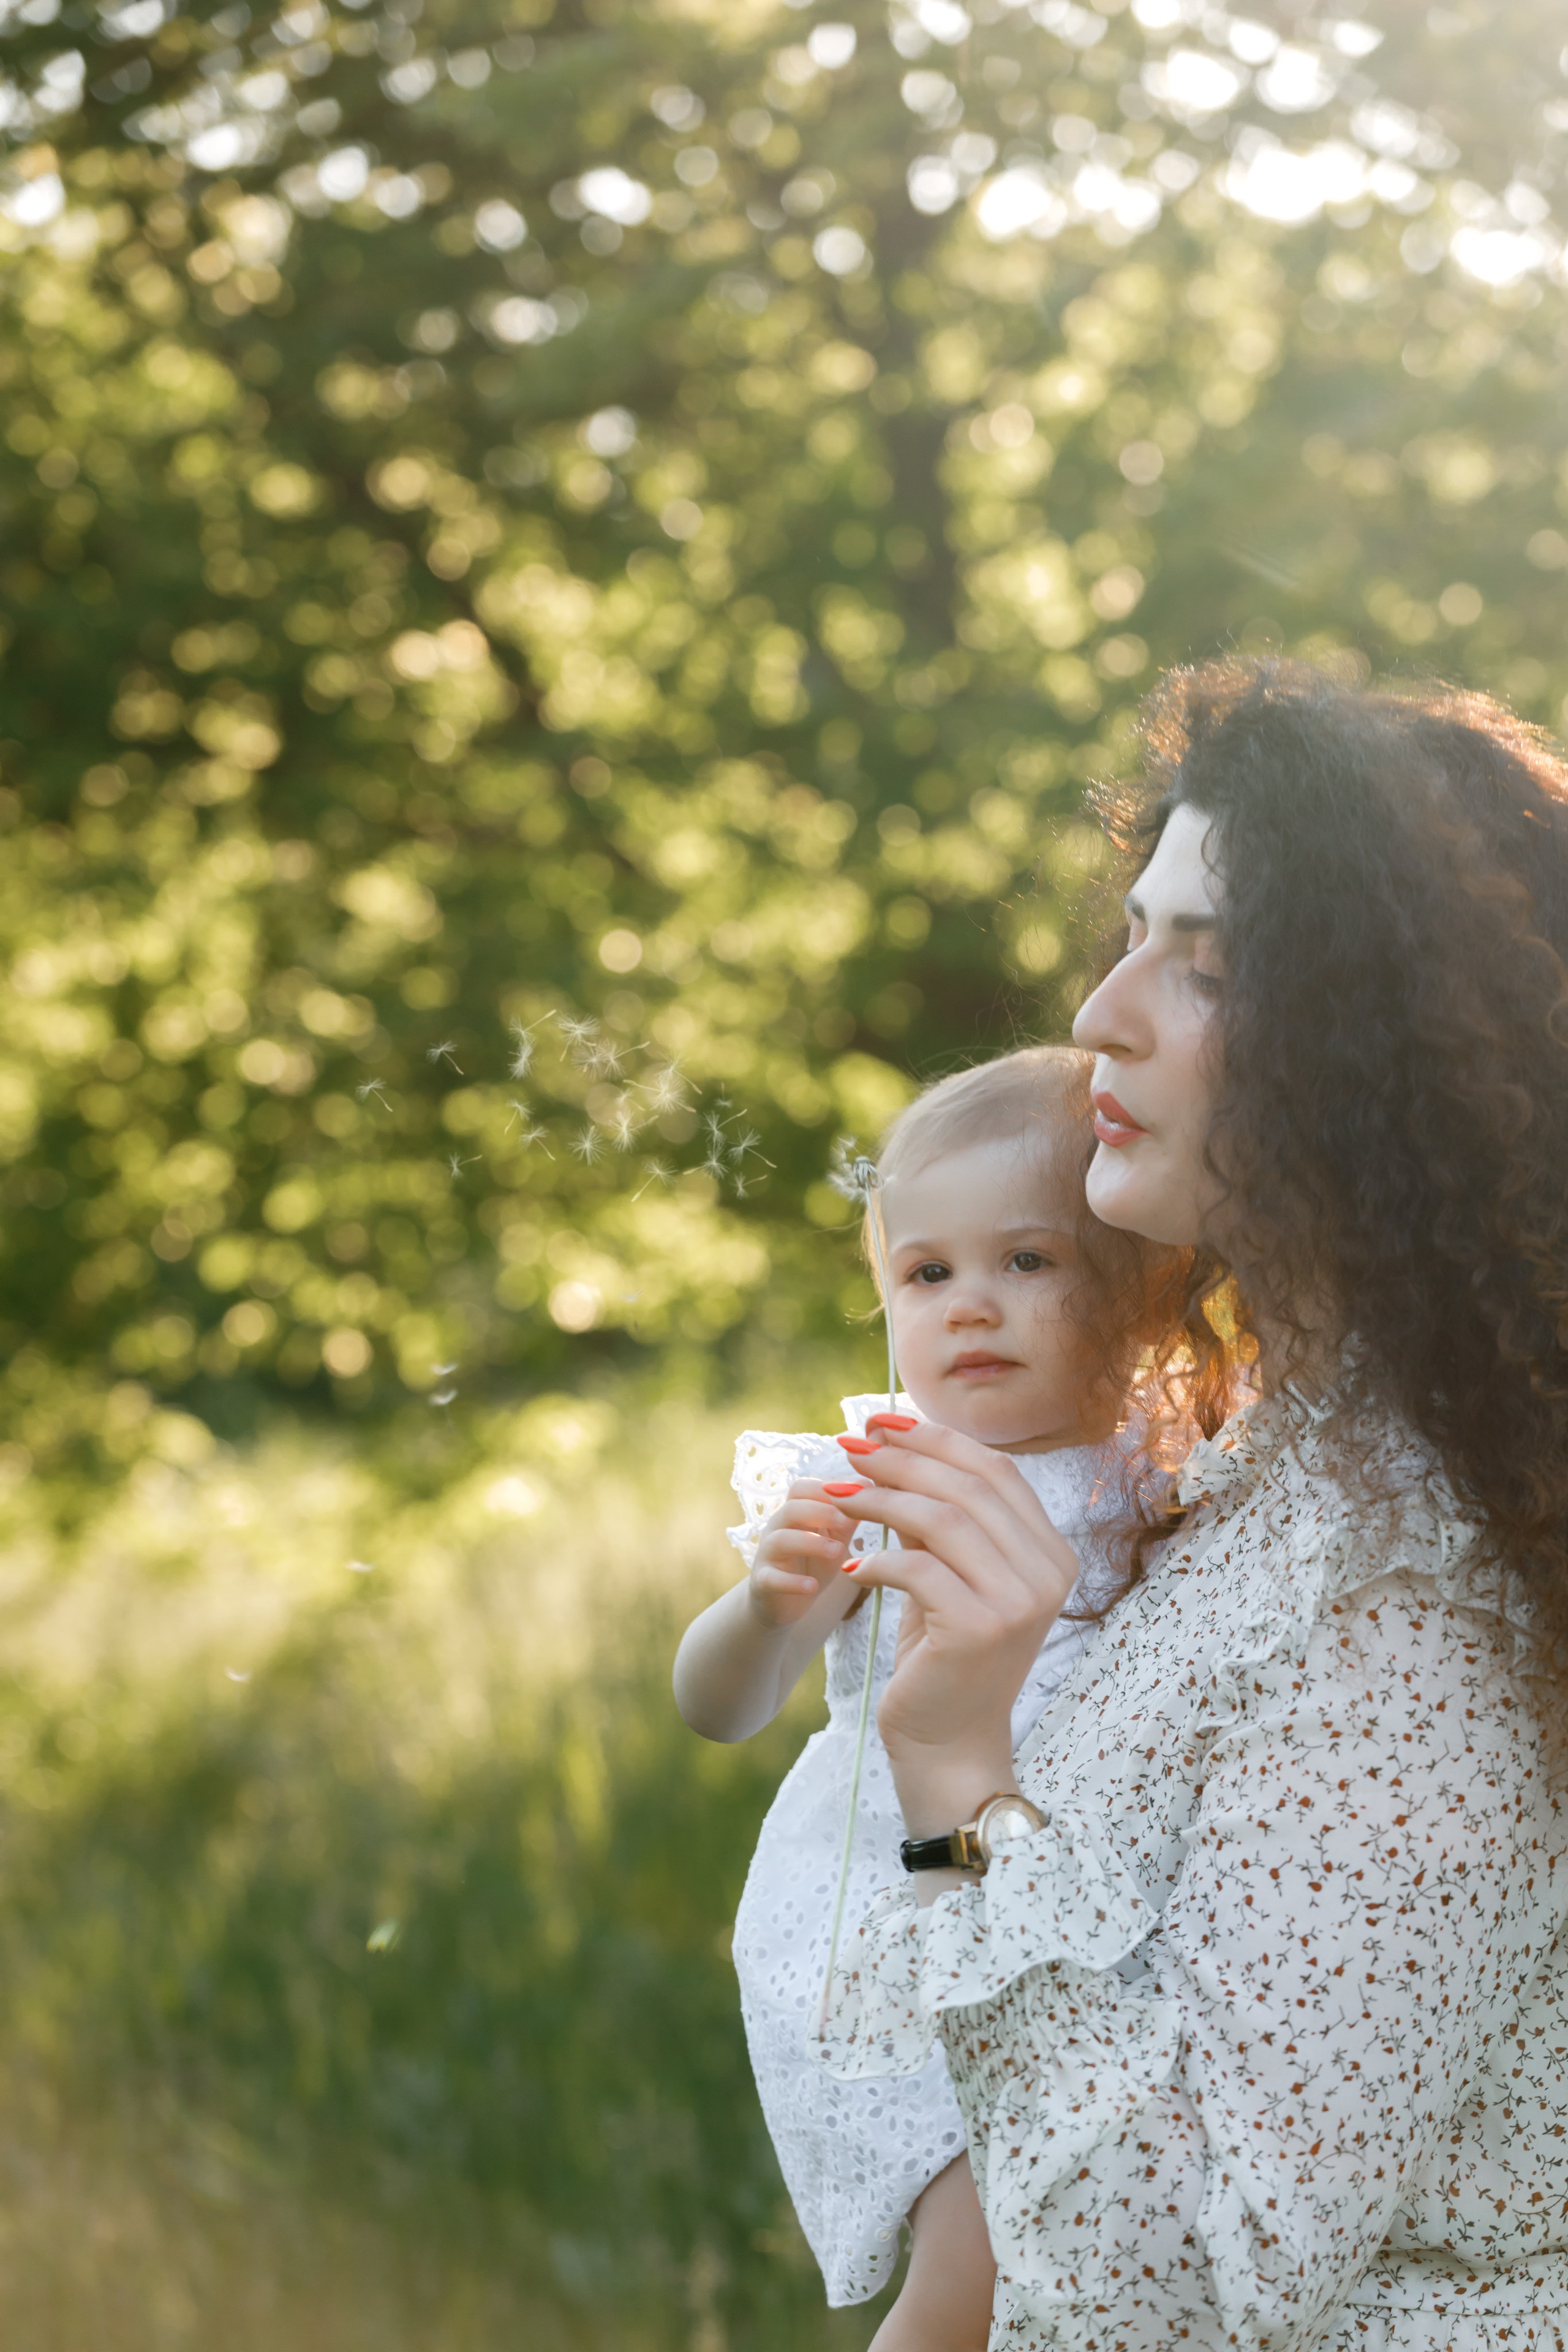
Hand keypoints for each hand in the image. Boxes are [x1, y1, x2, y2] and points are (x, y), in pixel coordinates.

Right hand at [748, 1478, 858, 1629]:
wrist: (785, 1603)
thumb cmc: (812, 1564)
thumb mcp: (835, 1539)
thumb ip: (848, 1516)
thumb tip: (867, 1484)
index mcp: (794, 1514)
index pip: (801, 1489)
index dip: (825, 1490)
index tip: (853, 1499)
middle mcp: (777, 1528)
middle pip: (792, 1508)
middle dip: (821, 1512)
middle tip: (847, 1523)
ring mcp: (768, 1554)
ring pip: (781, 1539)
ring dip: (811, 1543)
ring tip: (838, 1552)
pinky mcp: (763, 1581)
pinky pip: (772, 1578)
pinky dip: (792, 1582)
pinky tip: (812, 1586)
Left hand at [835, 1420, 1079, 1834]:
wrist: (949, 1744)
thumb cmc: (944, 1656)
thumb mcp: (948, 1577)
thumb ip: (940, 1521)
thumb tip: (895, 1451)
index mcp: (1051, 1552)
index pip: (995, 1472)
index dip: (936, 1439)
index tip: (882, 1422)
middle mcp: (1048, 1573)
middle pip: (968, 1487)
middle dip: (901, 1460)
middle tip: (848, 1447)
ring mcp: (1020, 1602)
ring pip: (942, 1520)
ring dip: (880, 1500)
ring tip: (837, 1495)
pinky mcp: (981, 1629)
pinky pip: (918, 1570)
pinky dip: (877, 1561)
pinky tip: (851, 1566)